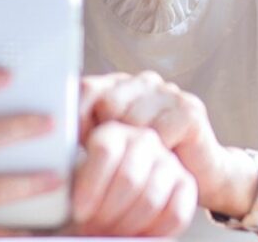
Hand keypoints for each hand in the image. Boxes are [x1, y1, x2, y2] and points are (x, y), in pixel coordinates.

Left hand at [69, 121, 196, 235]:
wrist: (132, 192)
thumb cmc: (95, 188)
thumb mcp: (77, 176)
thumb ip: (69, 177)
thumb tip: (49, 196)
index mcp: (112, 130)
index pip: (106, 149)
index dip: (91, 185)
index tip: (79, 211)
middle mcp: (143, 138)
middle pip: (128, 177)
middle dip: (108, 213)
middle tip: (92, 230)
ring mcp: (168, 159)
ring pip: (150, 198)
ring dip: (127, 226)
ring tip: (110, 234)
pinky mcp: (187, 182)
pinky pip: (175, 213)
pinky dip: (153, 233)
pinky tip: (136, 237)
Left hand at [80, 71, 235, 211]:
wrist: (203, 176)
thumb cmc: (149, 164)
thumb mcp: (112, 147)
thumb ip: (87, 134)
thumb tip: (54, 137)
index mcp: (119, 85)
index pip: (85, 88)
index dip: (77, 117)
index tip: (77, 146)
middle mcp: (143, 81)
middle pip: (108, 103)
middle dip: (108, 136)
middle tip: (115, 161)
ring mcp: (168, 92)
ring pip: (133, 119)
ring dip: (134, 149)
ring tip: (141, 163)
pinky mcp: (189, 110)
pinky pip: (159, 133)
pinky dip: (157, 154)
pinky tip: (163, 159)